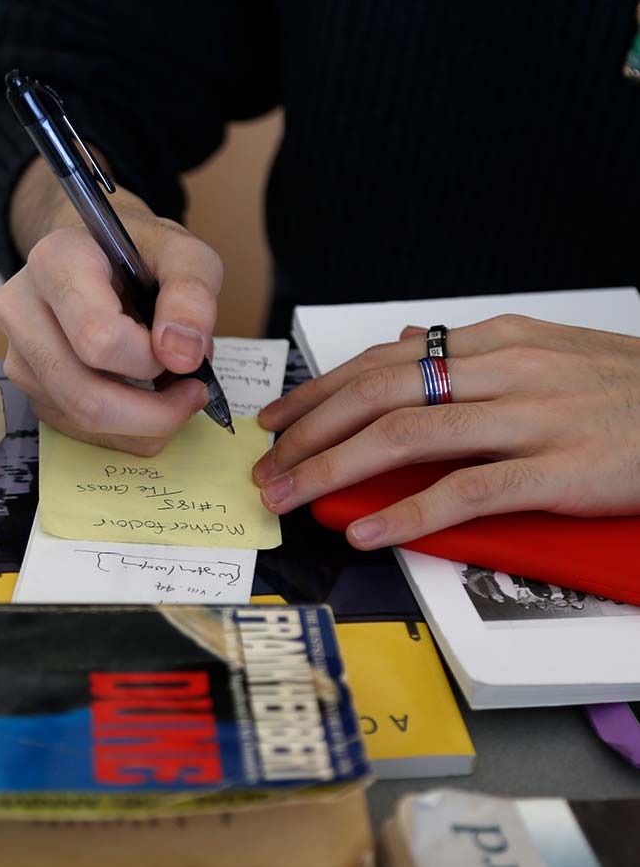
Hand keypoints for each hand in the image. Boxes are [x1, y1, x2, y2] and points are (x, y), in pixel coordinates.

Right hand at [0, 158, 221, 454]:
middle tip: (194, 392)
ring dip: (144, 422)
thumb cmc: (142, 254)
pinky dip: (127, 429)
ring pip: (82, 421)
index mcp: (56, 262)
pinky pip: (79, 432)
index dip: (151, 359)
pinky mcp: (29, 389)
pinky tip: (147, 398)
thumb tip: (183, 357)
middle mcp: (21, 309)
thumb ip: (193, 296)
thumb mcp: (185, 255)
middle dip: (154, 411)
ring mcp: (19, 354)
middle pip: (84, 395)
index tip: (188, 353)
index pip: (98, 339)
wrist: (101, 256)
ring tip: (172, 386)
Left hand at [252, 314, 639, 548]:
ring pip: (409, 435)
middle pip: (379, 393)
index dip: (319, 392)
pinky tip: (366, 530)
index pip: (382, 360)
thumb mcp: (547, 352)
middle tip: (268, 467)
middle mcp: (504, 369)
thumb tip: (408, 343)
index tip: (278, 420)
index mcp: (496, 341)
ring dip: (336, 468)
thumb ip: (472, 352)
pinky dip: (408, 512)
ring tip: (292, 496)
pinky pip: (468, 490)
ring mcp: (532, 417)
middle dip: (310, 431)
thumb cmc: (625, 389)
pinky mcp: (560, 468)